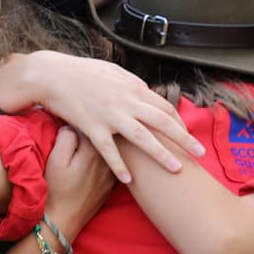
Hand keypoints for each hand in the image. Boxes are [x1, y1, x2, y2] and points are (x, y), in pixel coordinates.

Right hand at [6, 52, 203, 182]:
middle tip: (201, 153)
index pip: (163, 106)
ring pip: (143, 138)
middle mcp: (126, 102)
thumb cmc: (81, 73)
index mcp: (132, 88)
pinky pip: (110, 152)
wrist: (52, 75)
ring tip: (177, 169)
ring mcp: (111, 116)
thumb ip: (131, 84)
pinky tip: (129, 181)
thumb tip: (146, 91)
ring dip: (162, 154)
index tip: (187, 135)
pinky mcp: (93, 128)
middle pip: (163, 122)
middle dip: (184, 138)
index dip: (178, 122)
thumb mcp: (112, 72)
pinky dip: (120, 167)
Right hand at [42, 127, 115, 239]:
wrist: (63, 220)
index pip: (90, 124)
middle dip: (95, 130)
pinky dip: (109, 160)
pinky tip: (97, 163)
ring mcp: (112, 173)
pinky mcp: (112, 185)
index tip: (73, 119)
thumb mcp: (55, 160)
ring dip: (103, 144)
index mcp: (93, 150)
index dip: (79, 120)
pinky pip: (112, 165)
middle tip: (80, 132)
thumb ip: (66, 137)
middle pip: (105, 135)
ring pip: (111, 150)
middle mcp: (108, 160)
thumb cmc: (56, 190)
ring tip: (86, 147)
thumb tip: (74, 126)